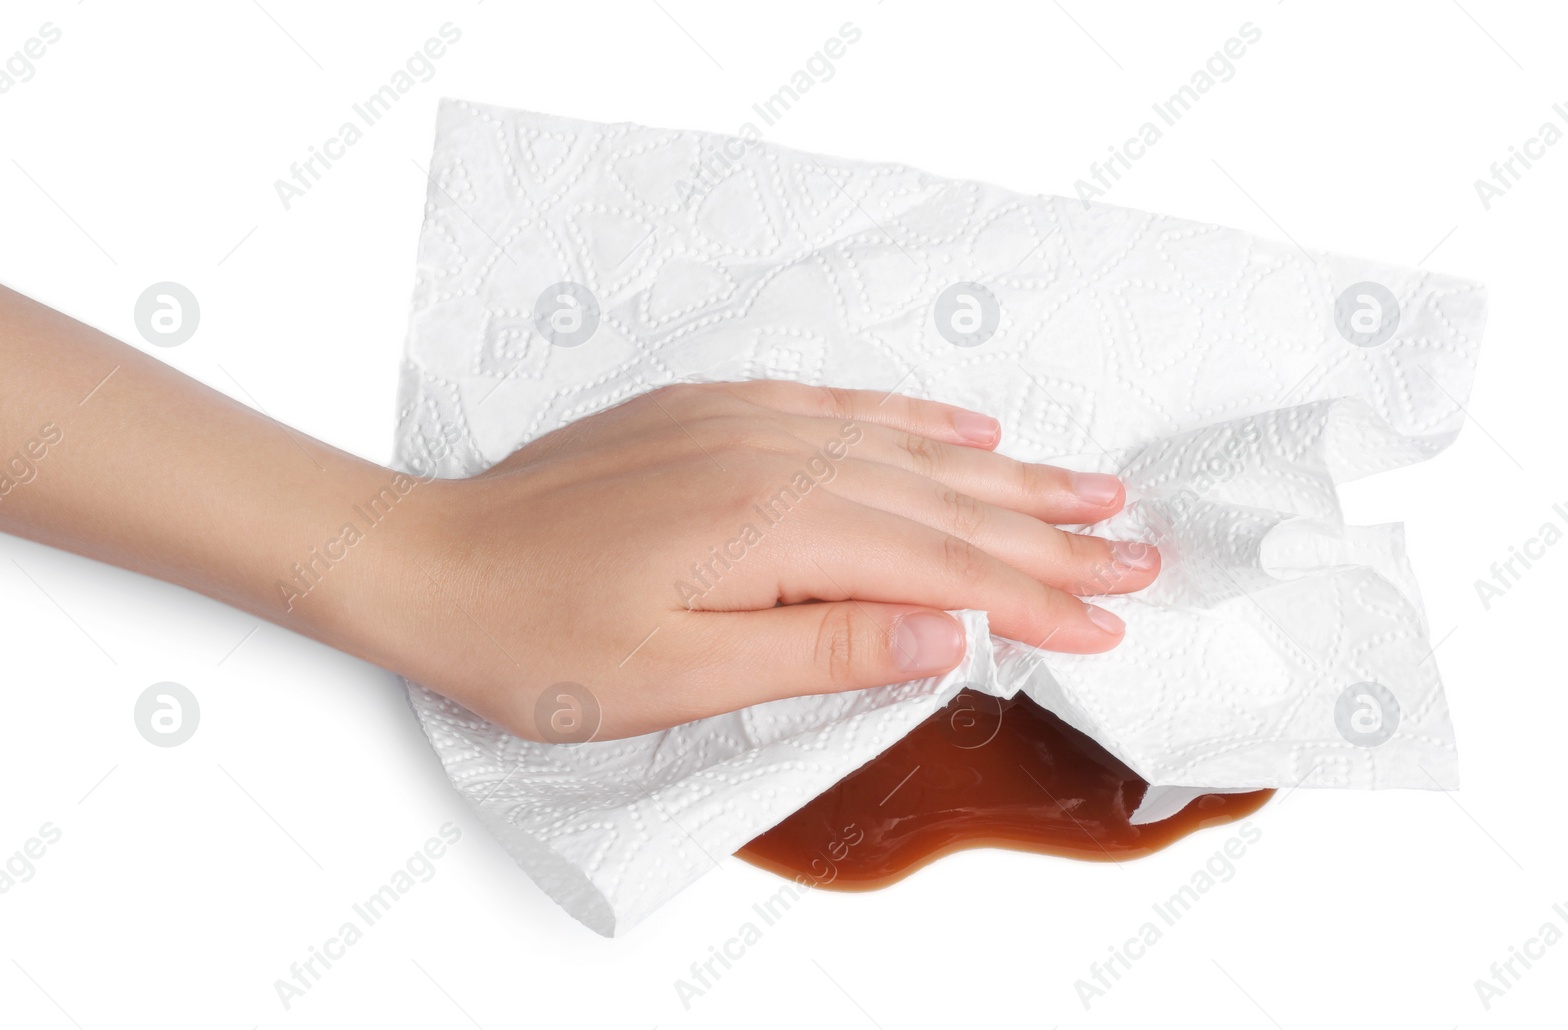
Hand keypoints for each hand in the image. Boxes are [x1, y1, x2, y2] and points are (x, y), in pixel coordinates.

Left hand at [373, 380, 1158, 740]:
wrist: (425, 560)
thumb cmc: (538, 642)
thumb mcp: (681, 677)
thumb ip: (825, 648)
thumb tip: (950, 635)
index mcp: (776, 530)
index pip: (942, 568)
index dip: (1035, 594)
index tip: (1114, 615)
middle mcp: (777, 458)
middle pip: (946, 503)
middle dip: (1051, 532)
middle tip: (1143, 549)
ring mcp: (745, 425)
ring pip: (909, 451)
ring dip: (1007, 477)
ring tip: (1092, 489)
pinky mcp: (715, 413)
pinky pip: (843, 409)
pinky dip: (915, 423)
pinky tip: (967, 434)